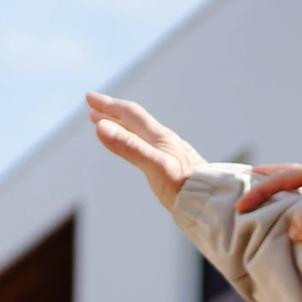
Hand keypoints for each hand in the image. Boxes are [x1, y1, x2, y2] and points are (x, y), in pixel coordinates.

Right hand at [86, 92, 207, 208]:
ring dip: (121, 126)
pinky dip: (132, 142)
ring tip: (105, 124)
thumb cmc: (185, 186)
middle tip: (92, 107)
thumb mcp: (155, 165)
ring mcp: (170, 154)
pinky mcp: (173, 168)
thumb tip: (101, 126)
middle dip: (112, 113)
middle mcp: (165, 142)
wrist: (212, 204)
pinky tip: (135, 150)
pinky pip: (147, 147)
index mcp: (160, 137)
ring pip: (141, 134)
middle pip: (135, 121)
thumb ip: (129, 146)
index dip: (108, 105)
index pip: (130, 114)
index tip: (88, 97)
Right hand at [237, 160, 301, 241]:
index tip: (240, 206)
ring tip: (263, 204)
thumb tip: (291, 230)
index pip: (282, 178)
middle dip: (265, 182)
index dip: (259, 191)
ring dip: (282, 198)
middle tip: (242, 185)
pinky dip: (299, 211)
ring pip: (300, 193)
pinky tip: (295, 221)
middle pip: (287, 178)